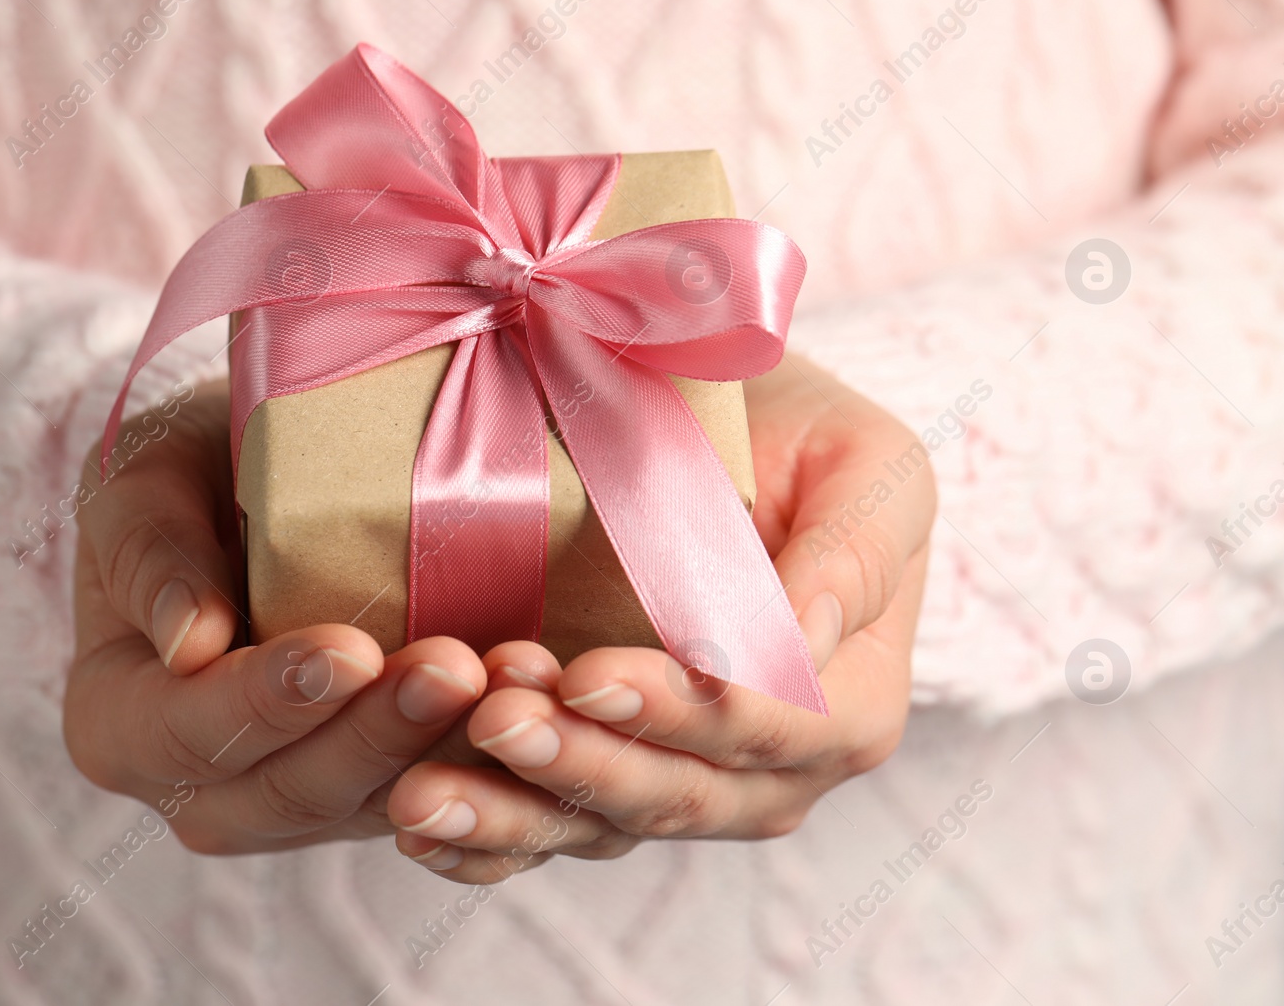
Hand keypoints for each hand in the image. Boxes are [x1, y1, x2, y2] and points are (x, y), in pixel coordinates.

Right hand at [64, 377, 505, 852]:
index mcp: (118, 722)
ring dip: (447, 754)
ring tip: (514, 684)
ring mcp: (290, 803)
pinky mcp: (372, 793)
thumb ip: (150, 548)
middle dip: (377, 733)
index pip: (185, 730)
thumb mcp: (145, 478)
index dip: (266, 702)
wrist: (252, 489)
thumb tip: (187, 641)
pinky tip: (538, 713)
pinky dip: (486, 765)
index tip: (345, 651)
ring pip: (373, 805)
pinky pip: (433, 800)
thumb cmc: (186, 471)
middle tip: (455, 667)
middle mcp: (198, 788)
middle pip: (289, 789)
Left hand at [383, 356, 933, 880]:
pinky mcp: (608, 782)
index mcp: (853, 702)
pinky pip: (552, 831)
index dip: (682, 712)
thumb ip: (851, 553)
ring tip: (424, 792)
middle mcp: (774, 770)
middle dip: (582, 762)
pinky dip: (486, 841)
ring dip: (514, 812)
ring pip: (603, 826)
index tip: (593, 674)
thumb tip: (810, 637)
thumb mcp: (866, 465)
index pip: (775, 727)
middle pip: (679, 794)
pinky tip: (417, 831)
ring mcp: (686, 787)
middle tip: (497, 717)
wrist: (741, 442)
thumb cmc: (808, 442)